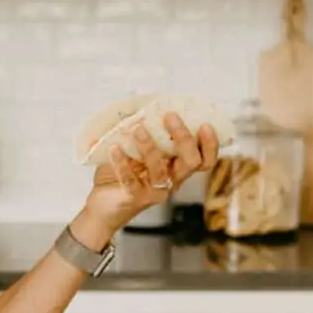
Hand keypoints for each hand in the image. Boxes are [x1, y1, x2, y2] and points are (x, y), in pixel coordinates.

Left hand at [80, 113, 219, 240]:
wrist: (102, 207)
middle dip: (184, 137)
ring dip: (149, 147)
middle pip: (191, 162)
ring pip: (160, 170)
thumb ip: (143, 133)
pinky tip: (114, 148)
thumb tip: (142, 105)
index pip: (204, 160)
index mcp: (176, 168)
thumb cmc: (120, 176)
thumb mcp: (134, 151)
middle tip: (169, 116)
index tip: (205, 125)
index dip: (210, 145)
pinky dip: (122, 163)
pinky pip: (130, 180)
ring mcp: (154, 191)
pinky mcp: (134, 198)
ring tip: (137, 129)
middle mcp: (171, 181)